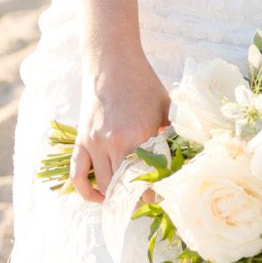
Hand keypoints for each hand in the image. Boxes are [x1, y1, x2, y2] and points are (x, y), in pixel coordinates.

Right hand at [71, 52, 169, 203]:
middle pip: (126, 186)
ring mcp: (95, 143)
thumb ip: (174, 133)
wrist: (111, 63)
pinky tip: (99, 197)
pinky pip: (77, 174)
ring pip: (104, 184)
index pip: (149, 177)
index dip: (155, 192)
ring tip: (128, 199)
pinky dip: (86, 191)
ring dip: (116, 197)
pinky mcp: (81, 140)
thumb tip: (184, 157)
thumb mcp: (166, 106)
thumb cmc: (143, 82)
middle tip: (147, 198)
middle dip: (137, 198)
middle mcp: (116, 142)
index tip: (162, 194)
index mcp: (140, 134)